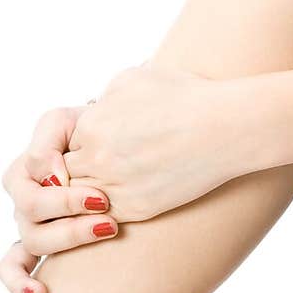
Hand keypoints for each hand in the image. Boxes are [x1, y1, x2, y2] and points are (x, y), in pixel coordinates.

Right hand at [0, 104, 119, 292]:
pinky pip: (13, 267)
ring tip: (107, 230)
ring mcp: (30, 225)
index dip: (62, 184)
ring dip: (67, 237)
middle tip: (106, 205)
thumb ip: (50, 139)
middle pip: (31, 209)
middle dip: (69, 208)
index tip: (100, 191)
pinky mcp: (37, 247)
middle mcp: (24, 198)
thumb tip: (50, 175)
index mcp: (27, 166)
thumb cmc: (96, 135)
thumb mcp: (72, 122)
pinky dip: (21, 284)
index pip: (30, 172)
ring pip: (33, 239)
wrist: (123, 155)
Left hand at [61, 61, 228, 221]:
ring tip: (122, 174)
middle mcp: (98, 158)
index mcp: (92, 124)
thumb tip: (93, 108)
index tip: (108, 137)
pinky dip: (110, 205)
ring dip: (95, 187)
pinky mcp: (136, 210)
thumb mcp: (135, 78)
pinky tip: (132, 189)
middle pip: (69, 170)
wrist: (225, 128)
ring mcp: (115, 186)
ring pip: (82, 196)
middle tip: (111, 158)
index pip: (66, 141)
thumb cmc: (186, 96)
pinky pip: (105, 214)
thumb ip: (104, 96)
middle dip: (85, 164)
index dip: (86, 140)